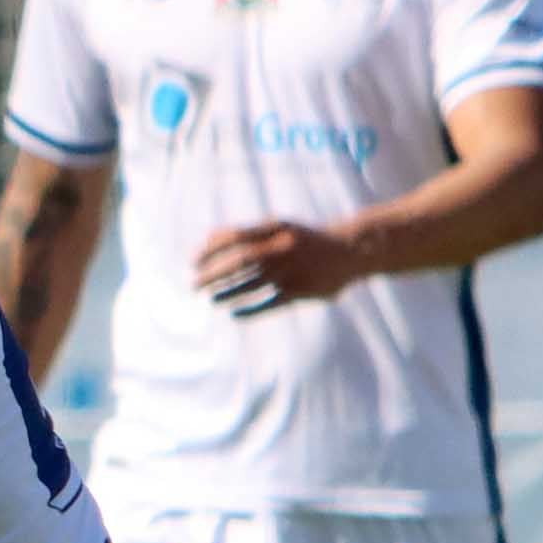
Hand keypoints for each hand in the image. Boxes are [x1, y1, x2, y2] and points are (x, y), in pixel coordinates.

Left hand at [195, 219, 367, 316]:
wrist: (349, 251)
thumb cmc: (304, 240)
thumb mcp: (280, 228)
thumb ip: (248, 234)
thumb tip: (207, 243)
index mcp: (275, 228)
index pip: (234, 236)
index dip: (210, 250)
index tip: (193, 261)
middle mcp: (283, 247)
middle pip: (239, 261)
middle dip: (212, 274)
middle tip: (194, 285)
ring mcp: (293, 270)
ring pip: (251, 284)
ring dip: (226, 294)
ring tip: (211, 299)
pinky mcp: (301, 291)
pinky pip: (269, 303)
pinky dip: (249, 311)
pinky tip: (234, 314)